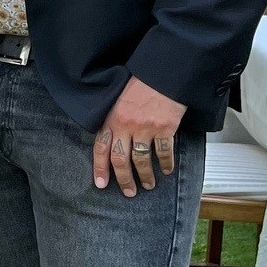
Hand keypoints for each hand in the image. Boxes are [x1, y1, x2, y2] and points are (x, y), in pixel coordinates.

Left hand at [94, 76, 186, 196]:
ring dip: (145, 175)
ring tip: (148, 185)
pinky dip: (165, 163)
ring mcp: (145, 127)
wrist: (162, 73)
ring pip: (141, 159)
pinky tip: (166, 170)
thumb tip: (114, 140)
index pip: (101, 148)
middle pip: (120, 159)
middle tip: (129, 192)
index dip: (99, 168)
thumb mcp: (119, 100)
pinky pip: (163, 151)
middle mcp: (126, 126)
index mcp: (112, 119)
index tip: (100, 184)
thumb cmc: (141, 85)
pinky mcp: (164, 127)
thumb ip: (115, 120)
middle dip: (124, 179)